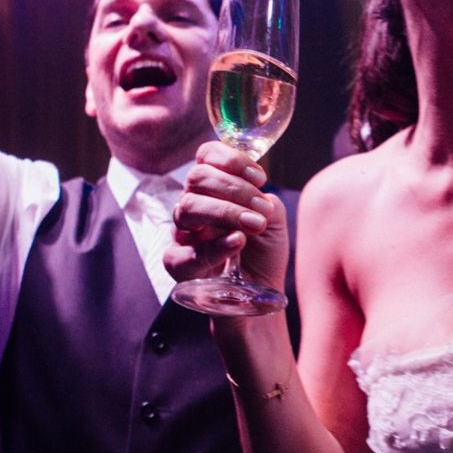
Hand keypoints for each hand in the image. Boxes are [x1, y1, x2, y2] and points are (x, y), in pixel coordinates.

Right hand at [168, 141, 287, 296]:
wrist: (260, 295)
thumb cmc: (263, 253)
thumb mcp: (273, 220)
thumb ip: (265, 200)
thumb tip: (258, 196)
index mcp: (214, 190)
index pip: (206, 157)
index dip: (230, 159)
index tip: (260, 177)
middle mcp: (194, 207)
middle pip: (196, 178)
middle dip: (233, 187)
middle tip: (262, 208)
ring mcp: (183, 235)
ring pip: (187, 209)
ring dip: (225, 212)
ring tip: (255, 225)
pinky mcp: (179, 266)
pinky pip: (183, 253)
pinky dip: (213, 246)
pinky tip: (237, 242)